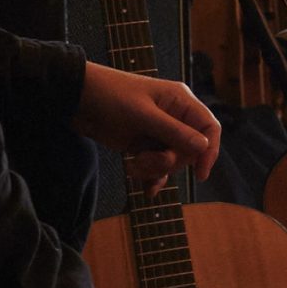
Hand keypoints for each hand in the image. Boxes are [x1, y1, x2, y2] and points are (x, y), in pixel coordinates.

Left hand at [72, 62, 221, 184]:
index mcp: (180, 101)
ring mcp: (158, 132)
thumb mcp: (142, 115)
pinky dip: (152, 178)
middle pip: (189, 151)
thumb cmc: (110, 96)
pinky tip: (147, 191)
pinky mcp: (143, 145)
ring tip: (132, 165)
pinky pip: (158, 167)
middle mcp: (173, 116)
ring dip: (154, 169)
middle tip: (144, 159)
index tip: (200, 174)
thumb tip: (204, 147)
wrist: (76, 99)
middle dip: (168, 162)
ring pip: (171, 161)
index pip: (209, 127)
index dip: (209, 151)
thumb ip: (173, 131)